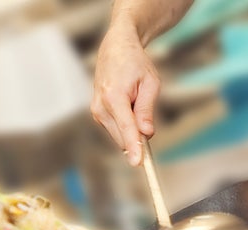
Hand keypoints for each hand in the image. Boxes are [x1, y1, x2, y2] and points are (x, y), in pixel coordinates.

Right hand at [91, 26, 159, 165]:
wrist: (116, 48)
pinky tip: (127, 105)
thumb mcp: (151, 83)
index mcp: (114, 96)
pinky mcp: (97, 115)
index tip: (137, 163)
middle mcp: (101, 106)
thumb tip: (147, 133)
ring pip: (120, 136)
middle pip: (123, 137)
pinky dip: (126, 125)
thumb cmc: (136, 64)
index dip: (133, 147)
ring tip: (134, 101)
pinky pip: (117, 130)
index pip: (126, 128)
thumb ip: (147, 109)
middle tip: (146, 115)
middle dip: (138, 136)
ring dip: (133, 129)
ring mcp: (96, 111)